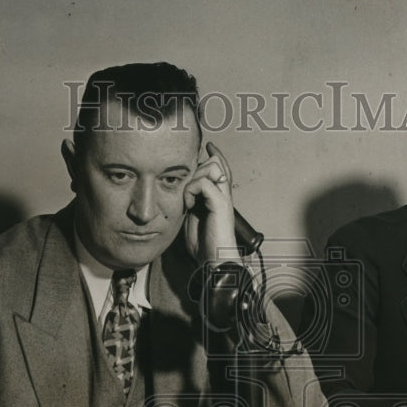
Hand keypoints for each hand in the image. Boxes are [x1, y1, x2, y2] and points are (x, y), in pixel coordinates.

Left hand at [183, 141, 241, 266]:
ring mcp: (223, 199)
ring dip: (194, 179)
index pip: (221, 169)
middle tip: (187, 187)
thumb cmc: (204, 246)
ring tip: (188, 199)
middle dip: (198, 167)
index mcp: (218, 198)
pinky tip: (189, 205)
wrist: (215, 262)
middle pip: (216, 163)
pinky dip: (191, 191)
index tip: (209, 145)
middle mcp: (223, 195)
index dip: (215, 155)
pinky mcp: (220, 204)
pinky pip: (204, 183)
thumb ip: (192, 203)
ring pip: (211, 168)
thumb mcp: (193, 219)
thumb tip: (183, 191)